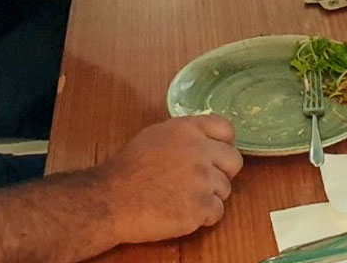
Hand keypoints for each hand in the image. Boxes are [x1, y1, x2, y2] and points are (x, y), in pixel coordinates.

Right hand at [94, 115, 243, 244]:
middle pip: (234, 161)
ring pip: (225, 189)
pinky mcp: (200, 207)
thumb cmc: (128, 169)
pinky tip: (182, 213)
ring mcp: (202, 179)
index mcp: (188, 129)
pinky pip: (217, 212)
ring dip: (209, 196)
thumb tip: (204, 140)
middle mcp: (200, 150)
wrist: (112, 199)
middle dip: (222, 173)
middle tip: (203, 182)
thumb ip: (184, 135)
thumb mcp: (155, 136)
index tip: (216, 155)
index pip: (226, 129)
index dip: (224, 144)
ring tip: (183, 199)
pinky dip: (203, 217)